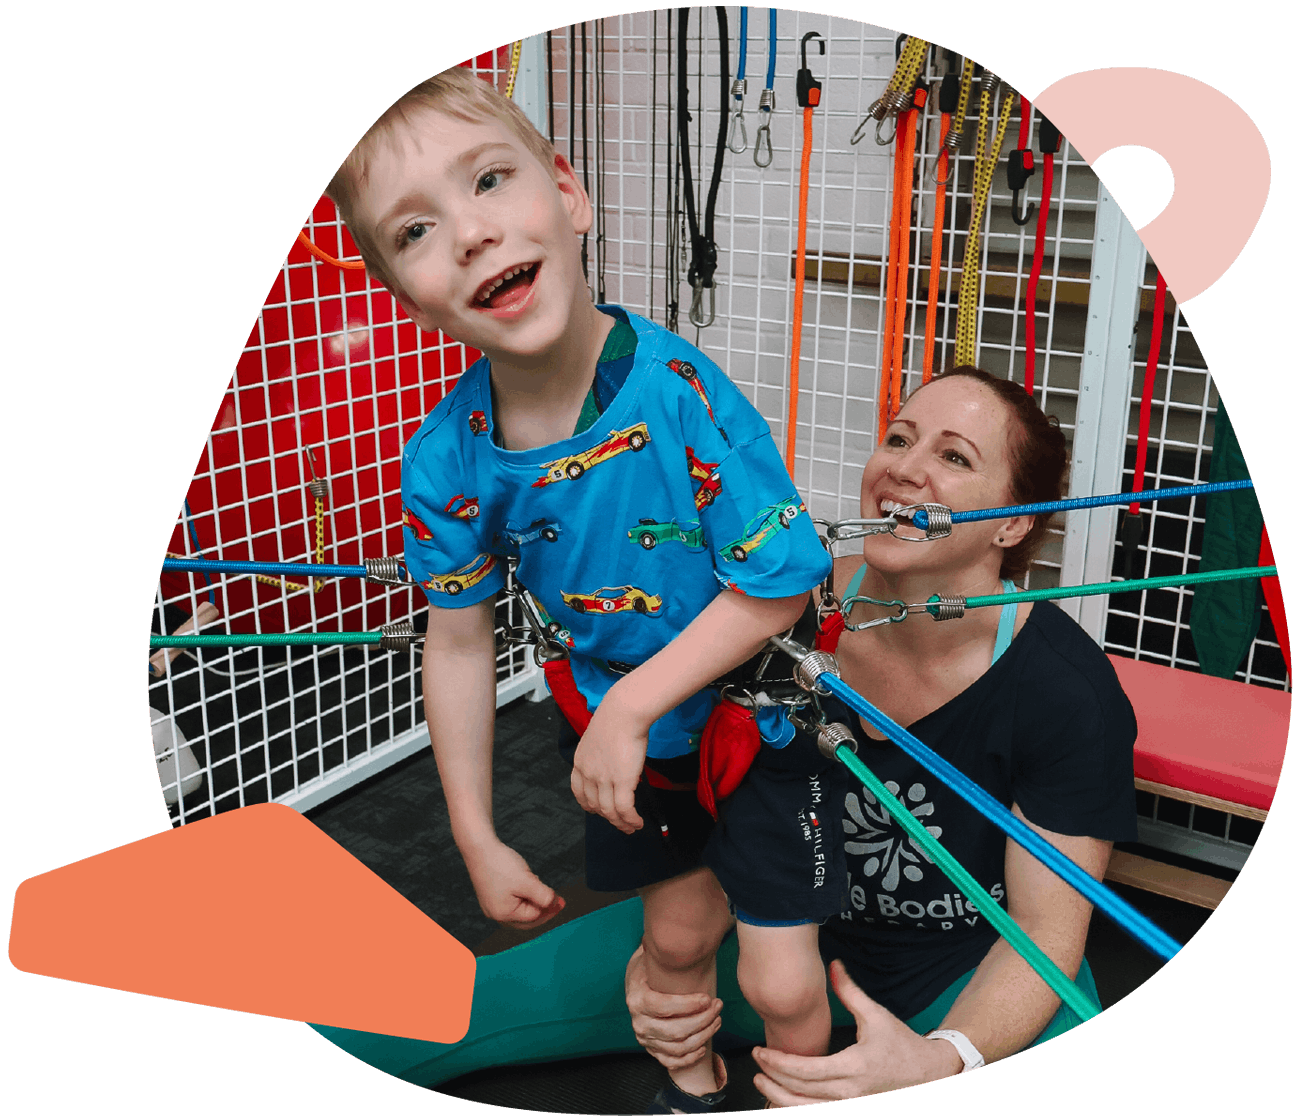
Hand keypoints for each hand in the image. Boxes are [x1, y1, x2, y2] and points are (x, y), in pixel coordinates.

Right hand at [464, 839, 565, 929]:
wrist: (479, 847)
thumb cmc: (500, 864)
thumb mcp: (527, 881)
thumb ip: (543, 896)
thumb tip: (555, 904)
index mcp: (504, 914)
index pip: (533, 917)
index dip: (549, 909)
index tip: (562, 902)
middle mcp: (496, 913)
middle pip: (526, 918)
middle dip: (543, 909)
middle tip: (559, 902)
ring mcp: (492, 905)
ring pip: (520, 909)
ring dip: (533, 900)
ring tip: (538, 883)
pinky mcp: (491, 895)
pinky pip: (512, 900)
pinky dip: (523, 894)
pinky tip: (527, 881)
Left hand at [570, 688, 650, 833]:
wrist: (624, 711)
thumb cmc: (617, 718)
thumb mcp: (599, 738)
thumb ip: (601, 754)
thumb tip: (613, 764)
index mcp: (580, 762)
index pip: (579, 792)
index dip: (588, 805)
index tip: (597, 810)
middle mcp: (588, 773)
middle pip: (595, 805)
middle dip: (608, 818)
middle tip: (619, 823)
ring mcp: (603, 779)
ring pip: (609, 812)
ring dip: (621, 823)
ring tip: (631, 827)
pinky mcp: (621, 781)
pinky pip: (624, 809)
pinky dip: (631, 819)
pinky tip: (637, 822)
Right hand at [624, 945, 723, 1070]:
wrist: (637, 985)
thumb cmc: (651, 970)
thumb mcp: (652, 958)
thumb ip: (665, 953)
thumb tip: (686, 941)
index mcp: (637, 999)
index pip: (663, 1007)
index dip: (688, 1005)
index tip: (708, 997)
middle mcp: (639, 1023)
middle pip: (675, 1031)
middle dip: (702, 1020)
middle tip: (718, 1006)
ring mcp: (645, 1039)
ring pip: (678, 1047)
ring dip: (702, 1037)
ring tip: (717, 1020)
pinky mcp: (652, 1050)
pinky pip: (672, 1062)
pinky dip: (690, 1058)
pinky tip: (704, 1046)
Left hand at [752, 961, 962, 1103]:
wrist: (929, 1074)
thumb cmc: (901, 1044)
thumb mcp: (876, 1015)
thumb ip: (850, 992)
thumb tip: (833, 965)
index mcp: (854, 1068)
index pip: (806, 1071)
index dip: (779, 1063)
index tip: (760, 1052)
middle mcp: (851, 1093)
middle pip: (800, 1093)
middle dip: (773, 1079)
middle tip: (755, 1062)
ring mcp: (853, 1107)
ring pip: (807, 1111)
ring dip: (780, 1100)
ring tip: (763, 1084)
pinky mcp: (853, 1110)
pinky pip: (819, 1115)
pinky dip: (798, 1108)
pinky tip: (784, 1098)